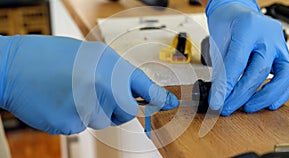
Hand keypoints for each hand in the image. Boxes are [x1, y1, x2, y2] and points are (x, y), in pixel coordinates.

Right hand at [0, 35, 177, 134]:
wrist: (14, 66)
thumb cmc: (50, 56)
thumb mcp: (89, 55)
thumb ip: (113, 72)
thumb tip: (130, 90)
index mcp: (107, 66)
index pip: (143, 86)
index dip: (158, 97)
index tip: (169, 103)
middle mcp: (100, 87)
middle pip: (126, 112)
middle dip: (118, 108)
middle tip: (99, 94)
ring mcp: (85, 107)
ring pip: (103, 121)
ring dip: (93, 111)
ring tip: (73, 93)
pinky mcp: (69, 124)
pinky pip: (83, 126)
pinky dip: (75, 117)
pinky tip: (62, 101)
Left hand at [206, 0, 288, 115]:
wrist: (237, 13)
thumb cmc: (227, 26)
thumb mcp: (218, 44)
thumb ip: (221, 69)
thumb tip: (218, 96)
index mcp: (247, 28)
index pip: (237, 62)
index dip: (226, 85)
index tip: (217, 102)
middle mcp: (268, 35)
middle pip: (259, 70)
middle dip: (241, 95)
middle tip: (227, 108)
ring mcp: (280, 44)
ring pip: (283, 75)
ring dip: (265, 97)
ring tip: (247, 108)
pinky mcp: (285, 55)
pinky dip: (280, 93)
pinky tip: (268, 103)